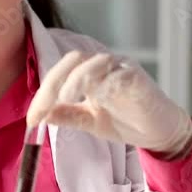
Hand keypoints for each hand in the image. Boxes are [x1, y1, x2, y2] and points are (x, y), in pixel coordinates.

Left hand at [27, 51, 191, 157]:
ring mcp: (122, 70)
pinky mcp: (139, 79)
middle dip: (55, 81)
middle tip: (42, 107)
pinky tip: (98, 97)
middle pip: (74, 60)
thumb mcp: (88, 121)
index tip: (32, 118)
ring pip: (96, 62)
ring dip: (78, 78)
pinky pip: (122, 75)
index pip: (60, 73)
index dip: (43, 93)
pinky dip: (107, 84)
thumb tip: (39, 116)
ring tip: (66, 98)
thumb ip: (66, 115)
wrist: (159, 131)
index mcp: (88, 74)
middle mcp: (103, 67)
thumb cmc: (126, 121)